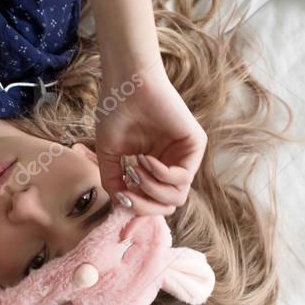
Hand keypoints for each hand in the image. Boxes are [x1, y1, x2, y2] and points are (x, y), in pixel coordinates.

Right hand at [95, 62, 206, 216]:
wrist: (126, 84)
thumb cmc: (116, 111)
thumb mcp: (109, 154)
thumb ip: (114, 181)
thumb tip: (121, 206)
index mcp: (153, 166)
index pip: (153, 201)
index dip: (139, 215)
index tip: (122, 220)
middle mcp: (171, 163)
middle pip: (167, 205)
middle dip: (144, 206)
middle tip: (127, 193)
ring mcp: (184, 155)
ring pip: (176, 198)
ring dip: (150, 189)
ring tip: (134, 169)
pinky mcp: (195, 146)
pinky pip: (182, 179)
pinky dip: (160, 175)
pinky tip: (145, 159)